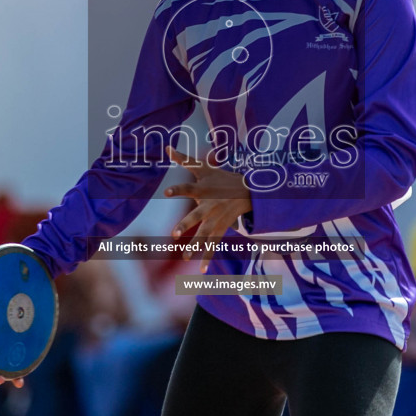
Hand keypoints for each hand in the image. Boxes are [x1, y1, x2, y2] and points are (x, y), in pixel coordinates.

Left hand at [163, 146, 252, 272]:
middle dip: (186, 224)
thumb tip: (166, 146)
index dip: (178, 189)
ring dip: (196, 246)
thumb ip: (183, 159)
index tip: (167, 192)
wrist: (248, 189)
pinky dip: (209, 256)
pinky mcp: (222, 228)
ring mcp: (216, 218)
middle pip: (196, 216)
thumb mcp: (203, 167)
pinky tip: (202, 269)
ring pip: (205, 234)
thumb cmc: (221, 177)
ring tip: (184, 258)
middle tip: (174, 234)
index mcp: (202, 190)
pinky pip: (214, 243)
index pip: (188, 188)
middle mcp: (209, 205)